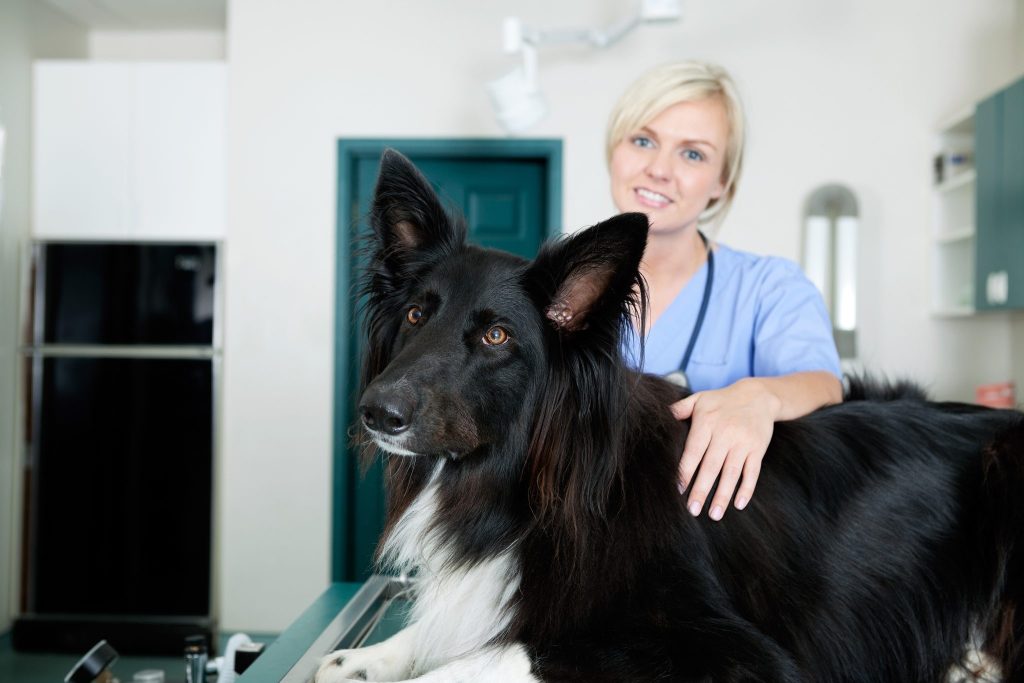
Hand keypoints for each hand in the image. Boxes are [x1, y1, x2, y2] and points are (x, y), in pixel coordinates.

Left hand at [670, 378, 780, 520]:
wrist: (758, 395)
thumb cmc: (722, 400)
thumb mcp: (700, 399)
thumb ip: (679, 409)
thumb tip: (659, 417)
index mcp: (707, 422)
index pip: (694, 450)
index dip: (686, 471)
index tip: (678, 489)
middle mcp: (725, 433)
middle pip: (711, 466)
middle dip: (701, 490)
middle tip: (692, 510)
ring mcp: (743, 442)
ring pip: (732, 473)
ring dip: (723, 495)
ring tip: (714, 514)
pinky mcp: (758, 449)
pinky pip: (752, 471)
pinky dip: (747, 488)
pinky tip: (739, 504)